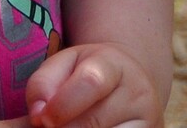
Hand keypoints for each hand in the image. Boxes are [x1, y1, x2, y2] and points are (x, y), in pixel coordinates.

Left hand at [24, 42, 162, 127]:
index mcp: (114, 65)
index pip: (91, 83)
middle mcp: (138, 94)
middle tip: (49, 127)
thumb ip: (43, 83)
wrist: (130, 81)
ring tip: (67, 127)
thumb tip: (38, 115)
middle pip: (94, 122)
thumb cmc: (88, 72)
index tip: (40, 119)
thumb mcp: (64, 63)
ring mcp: (148, 122)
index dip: (61, 106)